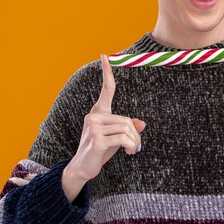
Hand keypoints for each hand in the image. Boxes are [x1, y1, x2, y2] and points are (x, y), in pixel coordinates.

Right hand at [62, 54, 145, 201]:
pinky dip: (130, 146)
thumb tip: (141, 124)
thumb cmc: (99, 151)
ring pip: (126, 129)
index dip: (106, 72)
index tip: (104, 56)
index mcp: (97, 113)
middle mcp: (93, 117)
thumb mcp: (116, 138)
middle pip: (126, 120)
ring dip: (134, 142)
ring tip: (131, 151)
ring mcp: (93, 128)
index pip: (106, 90)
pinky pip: (123, 139)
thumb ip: (127, 129)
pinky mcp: (97, 140)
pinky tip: (128, 153)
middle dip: (135, 135)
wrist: (82, 168)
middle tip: (135, 147)